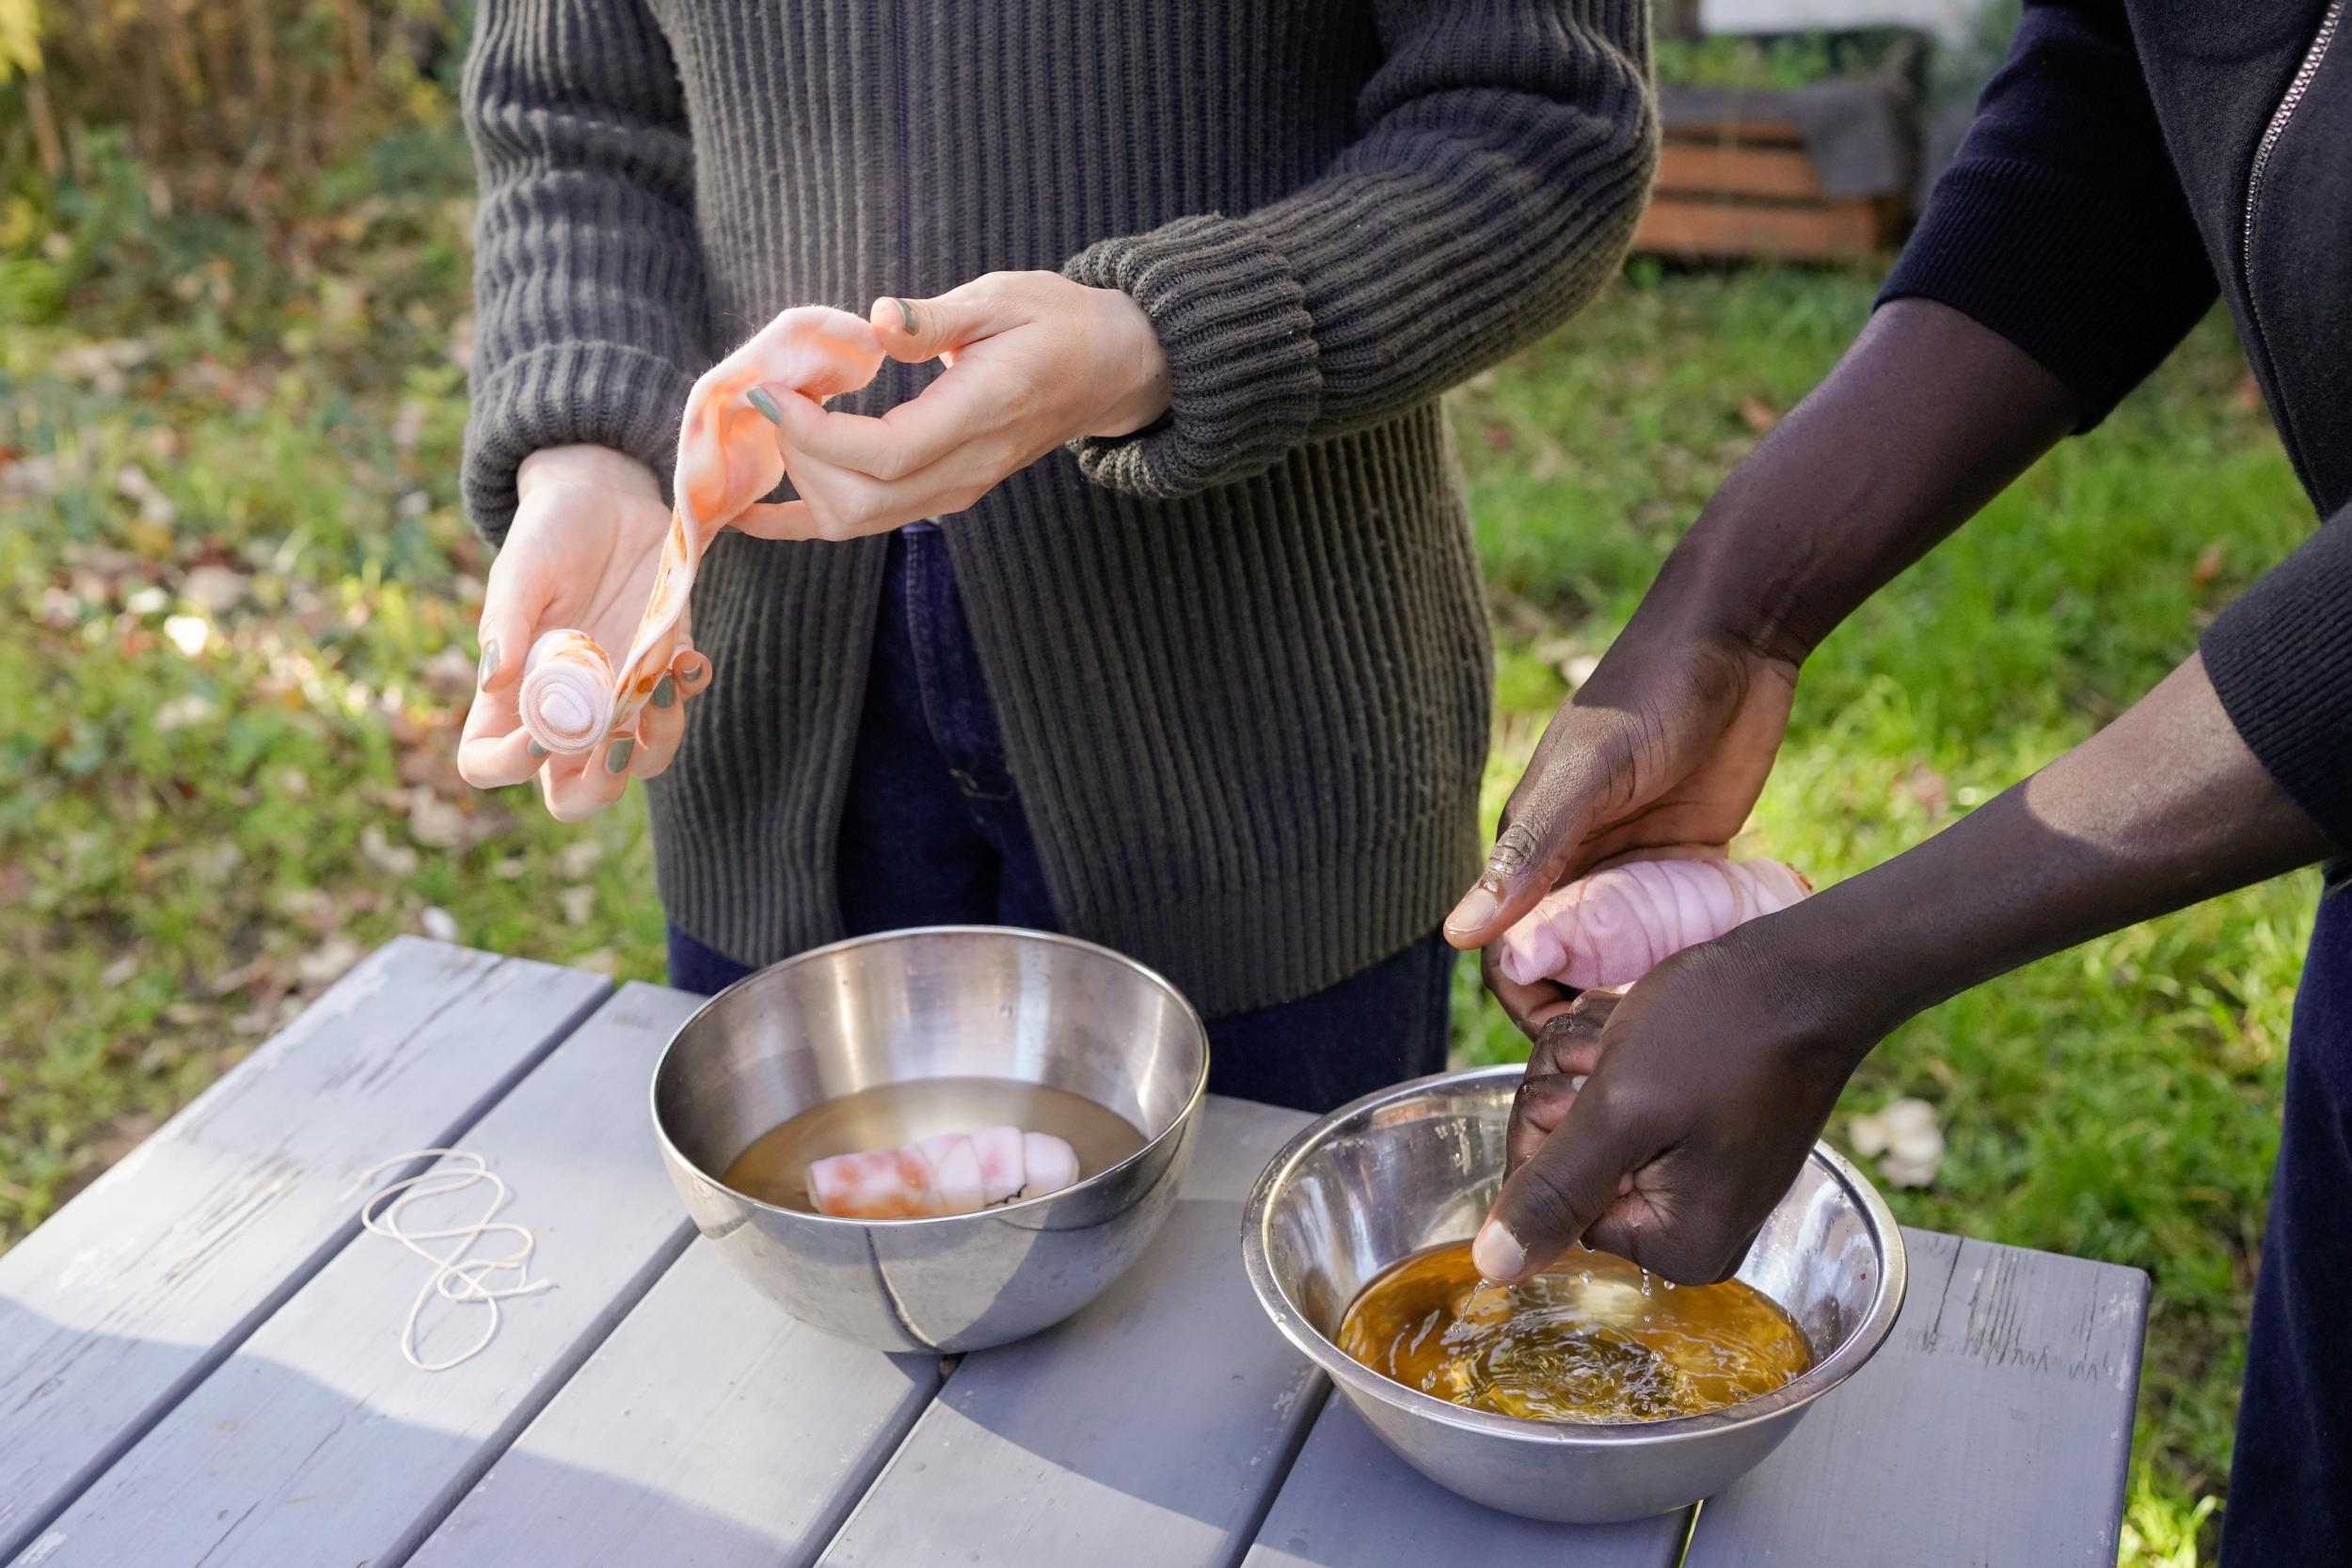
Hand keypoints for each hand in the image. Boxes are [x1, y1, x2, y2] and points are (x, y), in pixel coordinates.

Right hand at [458, 446, 714, 819]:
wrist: (606, 498)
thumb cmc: (547, 535)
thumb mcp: (520, 570)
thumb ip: (505, 623)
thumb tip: (493, 681)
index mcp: (510, 695)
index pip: (488, 763)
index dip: (508, 765)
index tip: (538, 731)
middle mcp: (565, 710)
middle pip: (574, 793)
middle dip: (598, 788)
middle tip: (615, 744)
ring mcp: (620, 696)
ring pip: (641, 763)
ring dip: (656, 743)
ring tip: (661, 689)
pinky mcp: (665, 666)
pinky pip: (681, 702)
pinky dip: (688, 688)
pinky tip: (688, 656)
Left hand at [735, 271, 1171, 539]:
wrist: (1108, 370)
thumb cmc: (1056, 323)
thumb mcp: (1002, 298)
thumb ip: (936, 318)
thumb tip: (879, 319)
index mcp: (982, 415)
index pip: (885, 453)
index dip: (815, 432)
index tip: (772, 390)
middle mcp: (966, 469)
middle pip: (859, 500)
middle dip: (798, 453)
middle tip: (775, 394)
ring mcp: (954, 490)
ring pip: (856, 519)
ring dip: (802, 478)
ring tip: (783, 419)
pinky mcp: (942, 494)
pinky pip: (864, 520)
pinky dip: (805, 517)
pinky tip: (755, 511)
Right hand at [1444, 608, 1798, 1034]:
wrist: (1736, 639)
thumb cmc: (1654, 697)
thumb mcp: (1591, 777)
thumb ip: (1529, 853)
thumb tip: (1456, 937)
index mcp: (1532, 846)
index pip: (1510, 955)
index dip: (1533, 1007)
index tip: (1581, 1046)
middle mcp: (1574, 864)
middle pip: (1565, 964)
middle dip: (1589, 1011)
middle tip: (1639, 1046)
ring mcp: (1630, 865)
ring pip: (1618, 954)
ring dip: (1638, 990)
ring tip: (1676, 1025)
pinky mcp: (1683, 860)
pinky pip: (1672, 929)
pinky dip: (1683, 958)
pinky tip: (1713, 982)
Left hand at [1473, 928, 1872, 1285]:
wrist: (1804, 969)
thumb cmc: (1723, 1030)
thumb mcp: (1620, 1112)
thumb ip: (1554, 1192)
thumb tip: (1494, 1271)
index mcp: (1674, 1247)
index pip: (1545, 1199)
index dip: (1551, 1124)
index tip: (1597, 1079)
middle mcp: (1687, 1227)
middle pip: (1561, 1161)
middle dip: (1572, 1089)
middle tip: (1622, 1051)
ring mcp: (1694, 1177)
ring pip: (1583, 1119)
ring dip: (1593, 1061)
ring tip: (1641, 1033)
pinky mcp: (1697, 1133)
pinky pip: (1620, 1099)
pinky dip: (1618, 1054)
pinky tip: (1649, 1028)